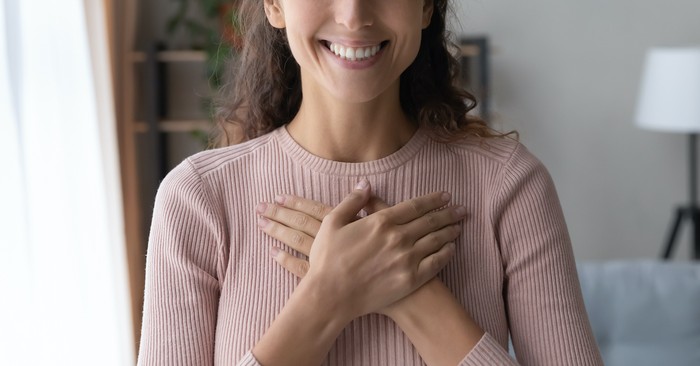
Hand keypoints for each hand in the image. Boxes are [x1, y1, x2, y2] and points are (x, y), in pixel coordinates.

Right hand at [256, 180, 465, 316]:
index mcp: (381, 221)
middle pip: (430, 221)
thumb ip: (352, 201)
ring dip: (450, 231)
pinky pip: (435, 263)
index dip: (433, 200)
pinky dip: (446, 254)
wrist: (331, 296)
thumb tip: (366, 183)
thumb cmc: (327, 259)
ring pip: (436, 240)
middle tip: (461, 209)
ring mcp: (407, 259)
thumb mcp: (332, 223)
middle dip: (448, 213)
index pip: (415, 206)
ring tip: (460, 226)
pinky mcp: (410, 279)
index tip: (445, 196)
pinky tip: (451, 249)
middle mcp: (398, 237)